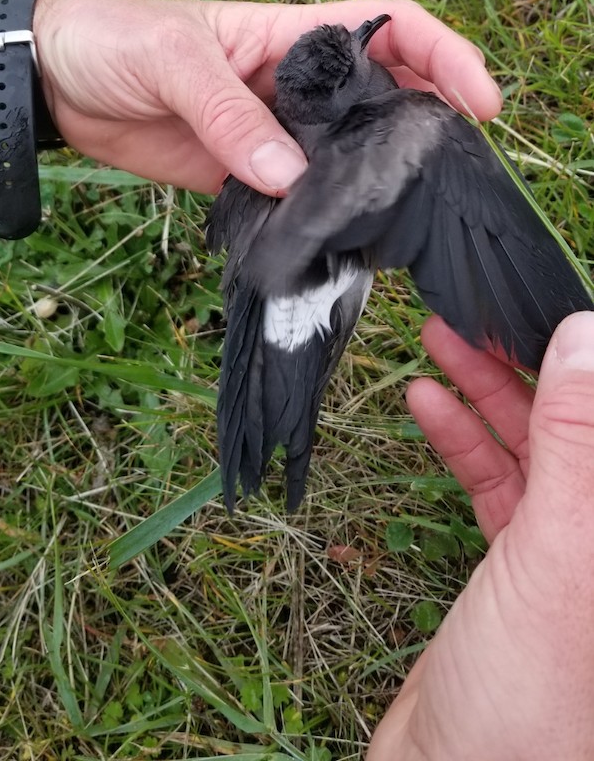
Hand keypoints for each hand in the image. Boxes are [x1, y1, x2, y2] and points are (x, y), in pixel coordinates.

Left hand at [32, 0, 501, 192]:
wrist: (54, 80)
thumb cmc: (114, 39)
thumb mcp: (173, 60)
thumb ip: (229, 115)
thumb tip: (288, 175)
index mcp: (292, 34)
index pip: (391, 28)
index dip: (444, 55)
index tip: (479, 102)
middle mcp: (294, 85)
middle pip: (383, 99)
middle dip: (423, 129)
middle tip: (447, 177)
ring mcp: (271, 134)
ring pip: (343, 157)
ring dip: (370, 184)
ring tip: (398, 222)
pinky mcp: (240, 178)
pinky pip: (293, 201)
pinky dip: (314, 221)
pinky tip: (329, 246)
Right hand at [368, 311, 593, 760]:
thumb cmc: (527, 708)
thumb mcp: (559, 557)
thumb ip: (576, 444)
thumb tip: (588, 335)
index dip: (589, 357)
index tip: (546, 296)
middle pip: (581, 427)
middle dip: (533, 361)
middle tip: (480, 307)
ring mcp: (568, 557)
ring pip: (538, 449)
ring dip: (490, 392)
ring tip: (441, 335)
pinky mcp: (518, 576)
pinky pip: (499, 486)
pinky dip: (464, 440)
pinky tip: (428, 403)